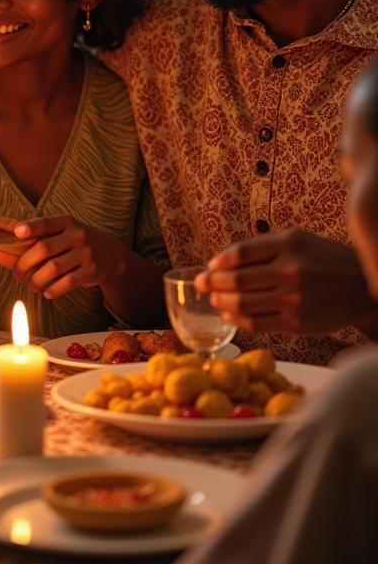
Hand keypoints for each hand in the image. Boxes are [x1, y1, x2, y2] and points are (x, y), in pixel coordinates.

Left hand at [0, 216, 123, 298]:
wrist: (111, 254)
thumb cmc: (72, 244)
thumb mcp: (57, 238)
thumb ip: (27, 245)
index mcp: (66, 222)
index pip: (45, 223)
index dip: (30, 227)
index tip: (16, 233)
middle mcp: (77, 234)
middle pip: (44, 248)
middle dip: (25, 264)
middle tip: (17, 275)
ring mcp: (86, 252)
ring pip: (54, 268)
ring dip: (37, 280)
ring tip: (31, 286)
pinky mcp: (92, 271)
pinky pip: (68, 282)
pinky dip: (53, 290)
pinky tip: (47, 292)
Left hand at [195, 228, 373, 333]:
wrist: (361, 286)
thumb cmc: (321, 258)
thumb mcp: (296, 239)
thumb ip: (261, 248)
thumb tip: (219, 262)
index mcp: (290, 245)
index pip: (240, 254)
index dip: (218, 263)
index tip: (208, 267)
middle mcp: (293, 271)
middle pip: (237, 280)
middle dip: (211, 283)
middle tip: (201, 284)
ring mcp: (296, 300)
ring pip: (242, 304)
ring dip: (221, 302)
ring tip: (214, 299)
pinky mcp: (298, 324)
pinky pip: (256, 324)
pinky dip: (236, 319)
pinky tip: (229, 314)